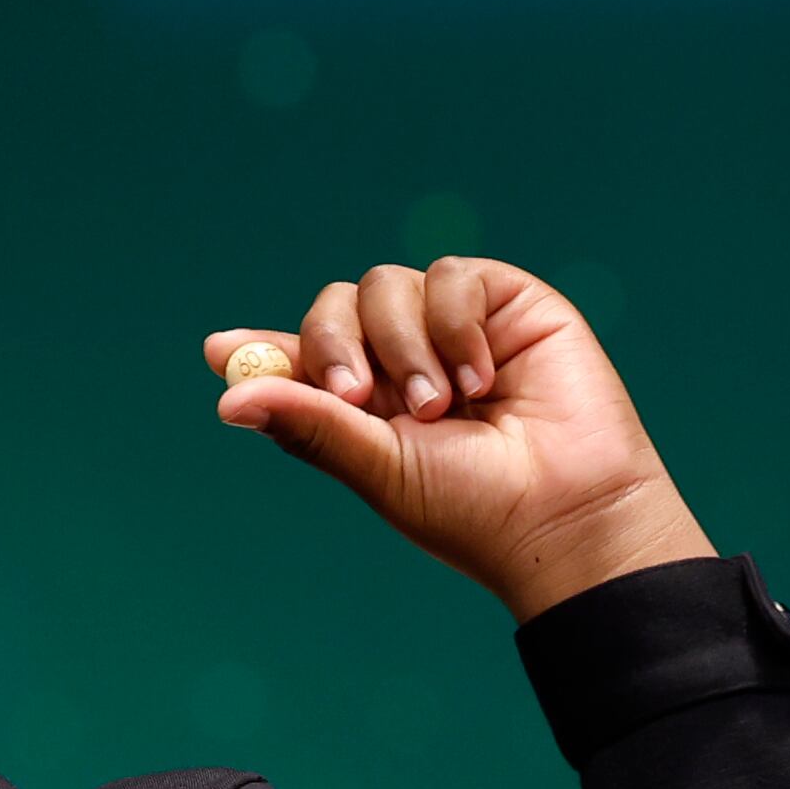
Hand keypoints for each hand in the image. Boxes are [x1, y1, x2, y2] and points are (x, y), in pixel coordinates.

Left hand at [205, 257, 716, 621]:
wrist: (568, 512)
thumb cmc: (476, 509)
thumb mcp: (380, 469)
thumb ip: (312, 425)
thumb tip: (225, 400)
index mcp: (365, 406)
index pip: (298, 359)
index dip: (259, 351)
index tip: (221, 353)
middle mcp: (402, 360)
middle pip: (332, 309)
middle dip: (331, 346)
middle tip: (356, 396)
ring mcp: (450, 328)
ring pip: (384, 285)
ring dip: (401, 346)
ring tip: (442, 407)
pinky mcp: (504, 303)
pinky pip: (450, 276)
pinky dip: (453, 325)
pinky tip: (482, 380)